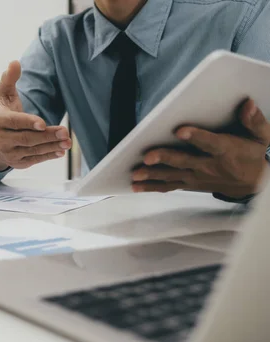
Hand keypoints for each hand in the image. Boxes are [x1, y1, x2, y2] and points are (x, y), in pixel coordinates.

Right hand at [0, 61, 71, 170]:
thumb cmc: (3, 115)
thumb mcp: (3, 96)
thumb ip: (9, 79)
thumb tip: (14, 62)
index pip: (14, 122)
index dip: (28, 122)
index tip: (42, 123)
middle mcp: (1, 139)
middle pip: (27, 138)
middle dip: (47, 135)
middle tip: (64, 131)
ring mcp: (9, 153)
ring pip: (33, 150)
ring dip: (52, 145)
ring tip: (67, 141)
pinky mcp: (18, 163)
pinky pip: (35, 159)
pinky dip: (49, 155)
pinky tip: (61, 150)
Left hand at [132, 100, 269, 197]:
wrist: (254, 184)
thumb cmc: (252, 155)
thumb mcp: (261, 137)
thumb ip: (254, 121)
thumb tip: (247, 104)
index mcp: (225, 151)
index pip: (209, 143)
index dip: (196, 137)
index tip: (180, 130)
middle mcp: (208, 166)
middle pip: (184, 161)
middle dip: (165, 158)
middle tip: (147, 157)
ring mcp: (197, 177)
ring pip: (172, 176)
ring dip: (152, 175)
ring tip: (135, 174)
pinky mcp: (189, 184)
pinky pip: (169, 186)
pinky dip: (152, 187)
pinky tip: (135, 185)